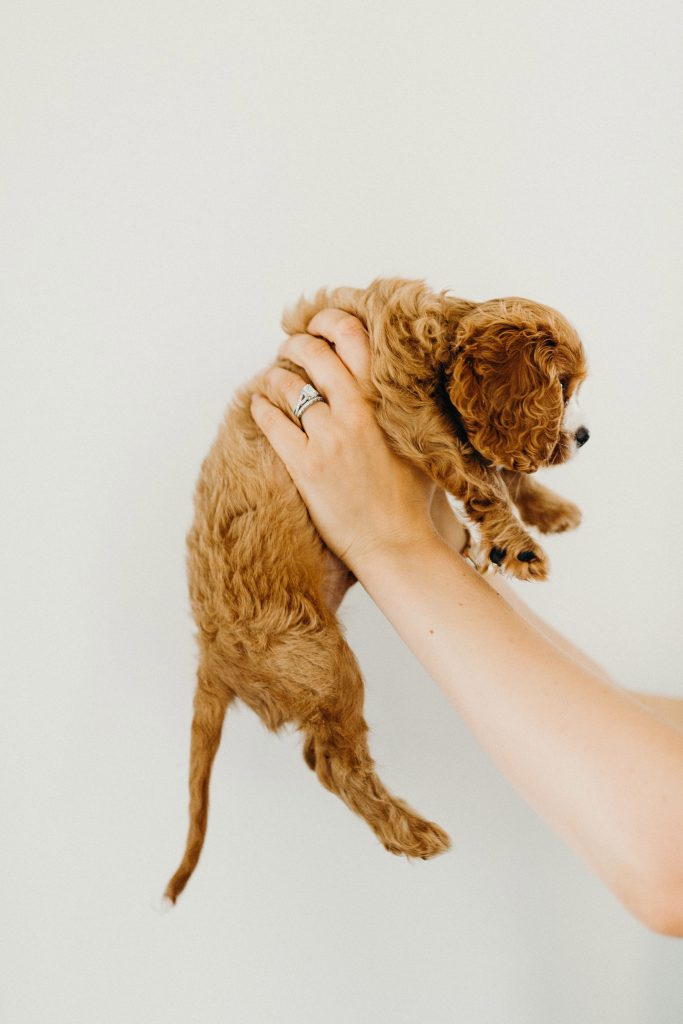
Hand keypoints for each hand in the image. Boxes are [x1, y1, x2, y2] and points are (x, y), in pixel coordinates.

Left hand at [250, 310, 456, 573]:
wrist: (394, 543)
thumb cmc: (411, 499)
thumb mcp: (419, 442)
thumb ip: (406, 407)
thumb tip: (398, 380)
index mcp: (386, 402)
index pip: (356, 339)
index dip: (332, 321)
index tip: (320, 324)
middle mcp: (357, 413)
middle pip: (316, 354)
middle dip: (296, 344)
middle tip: (290, 348)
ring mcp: (328, 439)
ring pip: (289, 387)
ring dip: (276, 377)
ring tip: (273, 379)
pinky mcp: (305, 465)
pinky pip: (272, 422)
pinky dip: (261, 408)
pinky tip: (260, 405)